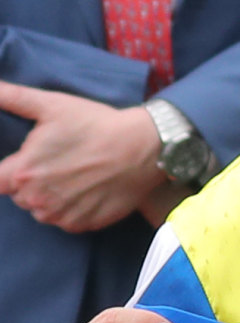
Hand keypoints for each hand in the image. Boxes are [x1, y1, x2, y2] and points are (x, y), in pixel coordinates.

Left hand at [0, 83, 162, 232]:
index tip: (28, 161)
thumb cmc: (96, 124)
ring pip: (41, 210)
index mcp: (23, 172)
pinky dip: (71, 209)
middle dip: (31, 182)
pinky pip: (65, 221)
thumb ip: (12, 97)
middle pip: (19, 196)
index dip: (10, 170)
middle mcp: (37, 199)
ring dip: (50, 198)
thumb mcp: (52, 105)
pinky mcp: (82, 224)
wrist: (143, 147)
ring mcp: (61, 216)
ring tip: (74, 176)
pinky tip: (87, 189)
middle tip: (58, 163)